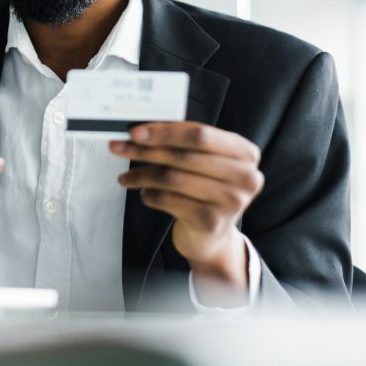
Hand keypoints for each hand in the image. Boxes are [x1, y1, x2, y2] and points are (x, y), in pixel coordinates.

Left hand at [110, 122, 263, 297]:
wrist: (211, 236)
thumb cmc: (204, 191)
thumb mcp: (204, 163)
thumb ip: (184, 144)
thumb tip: (142, 130)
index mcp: (244, 153)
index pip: (199, 133)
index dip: (164, 131)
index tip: (136, 131)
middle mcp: (244, 176)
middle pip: (184, 155)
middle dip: (146, 150)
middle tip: (120, 147)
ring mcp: (231, 200)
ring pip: (173, 178)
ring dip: (142, 174)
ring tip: (126, 176)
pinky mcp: (211, 221)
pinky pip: (169, 200)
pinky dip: (150, 195)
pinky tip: (144, 194)